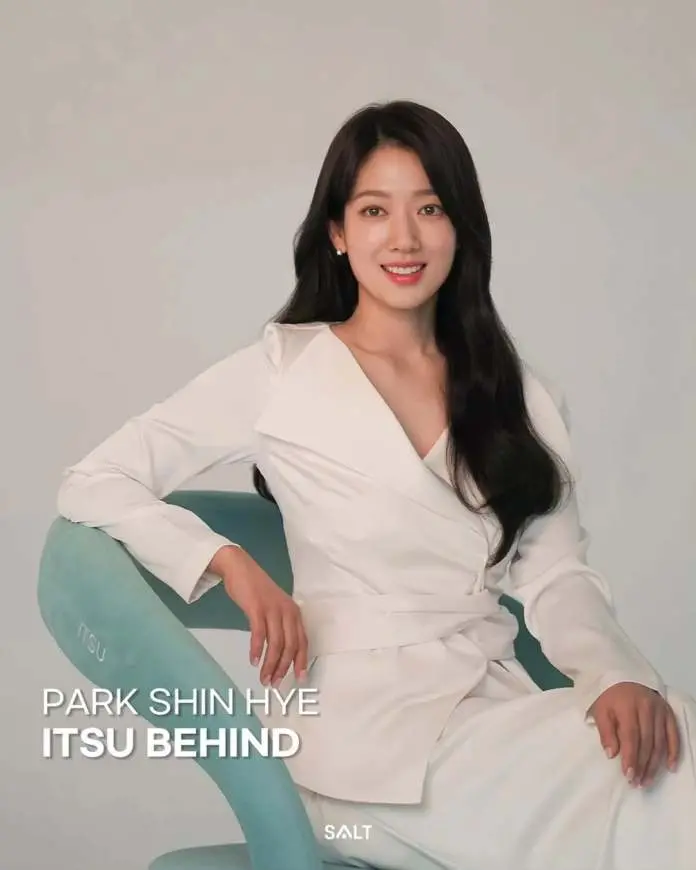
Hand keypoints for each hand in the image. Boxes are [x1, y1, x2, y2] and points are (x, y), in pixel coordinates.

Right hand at [210, 545, 308, 686]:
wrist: (240, 567)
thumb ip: (279, 626)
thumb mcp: (274, 608)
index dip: (301, 661)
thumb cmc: (256, 590)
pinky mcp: (257, 607)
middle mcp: (288, 611)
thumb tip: (280, 653)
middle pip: (290, 646)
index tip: (299, 679)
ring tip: (263, 679)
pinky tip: (253, 661)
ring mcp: (273, 609)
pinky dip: (257, 649)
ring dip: (270, 664)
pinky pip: (259, 633)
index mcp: (294, 613)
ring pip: (276, 643)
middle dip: (283, 668)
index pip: (302, 642)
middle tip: (274, 684)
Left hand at [588, 681, 680, 787]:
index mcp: (627, 706)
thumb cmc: (609, 697)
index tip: (628, 775)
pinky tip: (669, 767)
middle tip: (638, 782)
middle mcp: (646, 708)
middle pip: (647, 742)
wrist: (624, 676)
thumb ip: (605, 732)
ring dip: (655, 764)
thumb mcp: (600, 710)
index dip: (630, 757)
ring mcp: (659, 710)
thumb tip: (612, 755)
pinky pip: (673, 734)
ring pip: (660, 742)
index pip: (631, 736)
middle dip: (642, 765)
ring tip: (648, 780)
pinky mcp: (668, 712)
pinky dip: (673, 751)